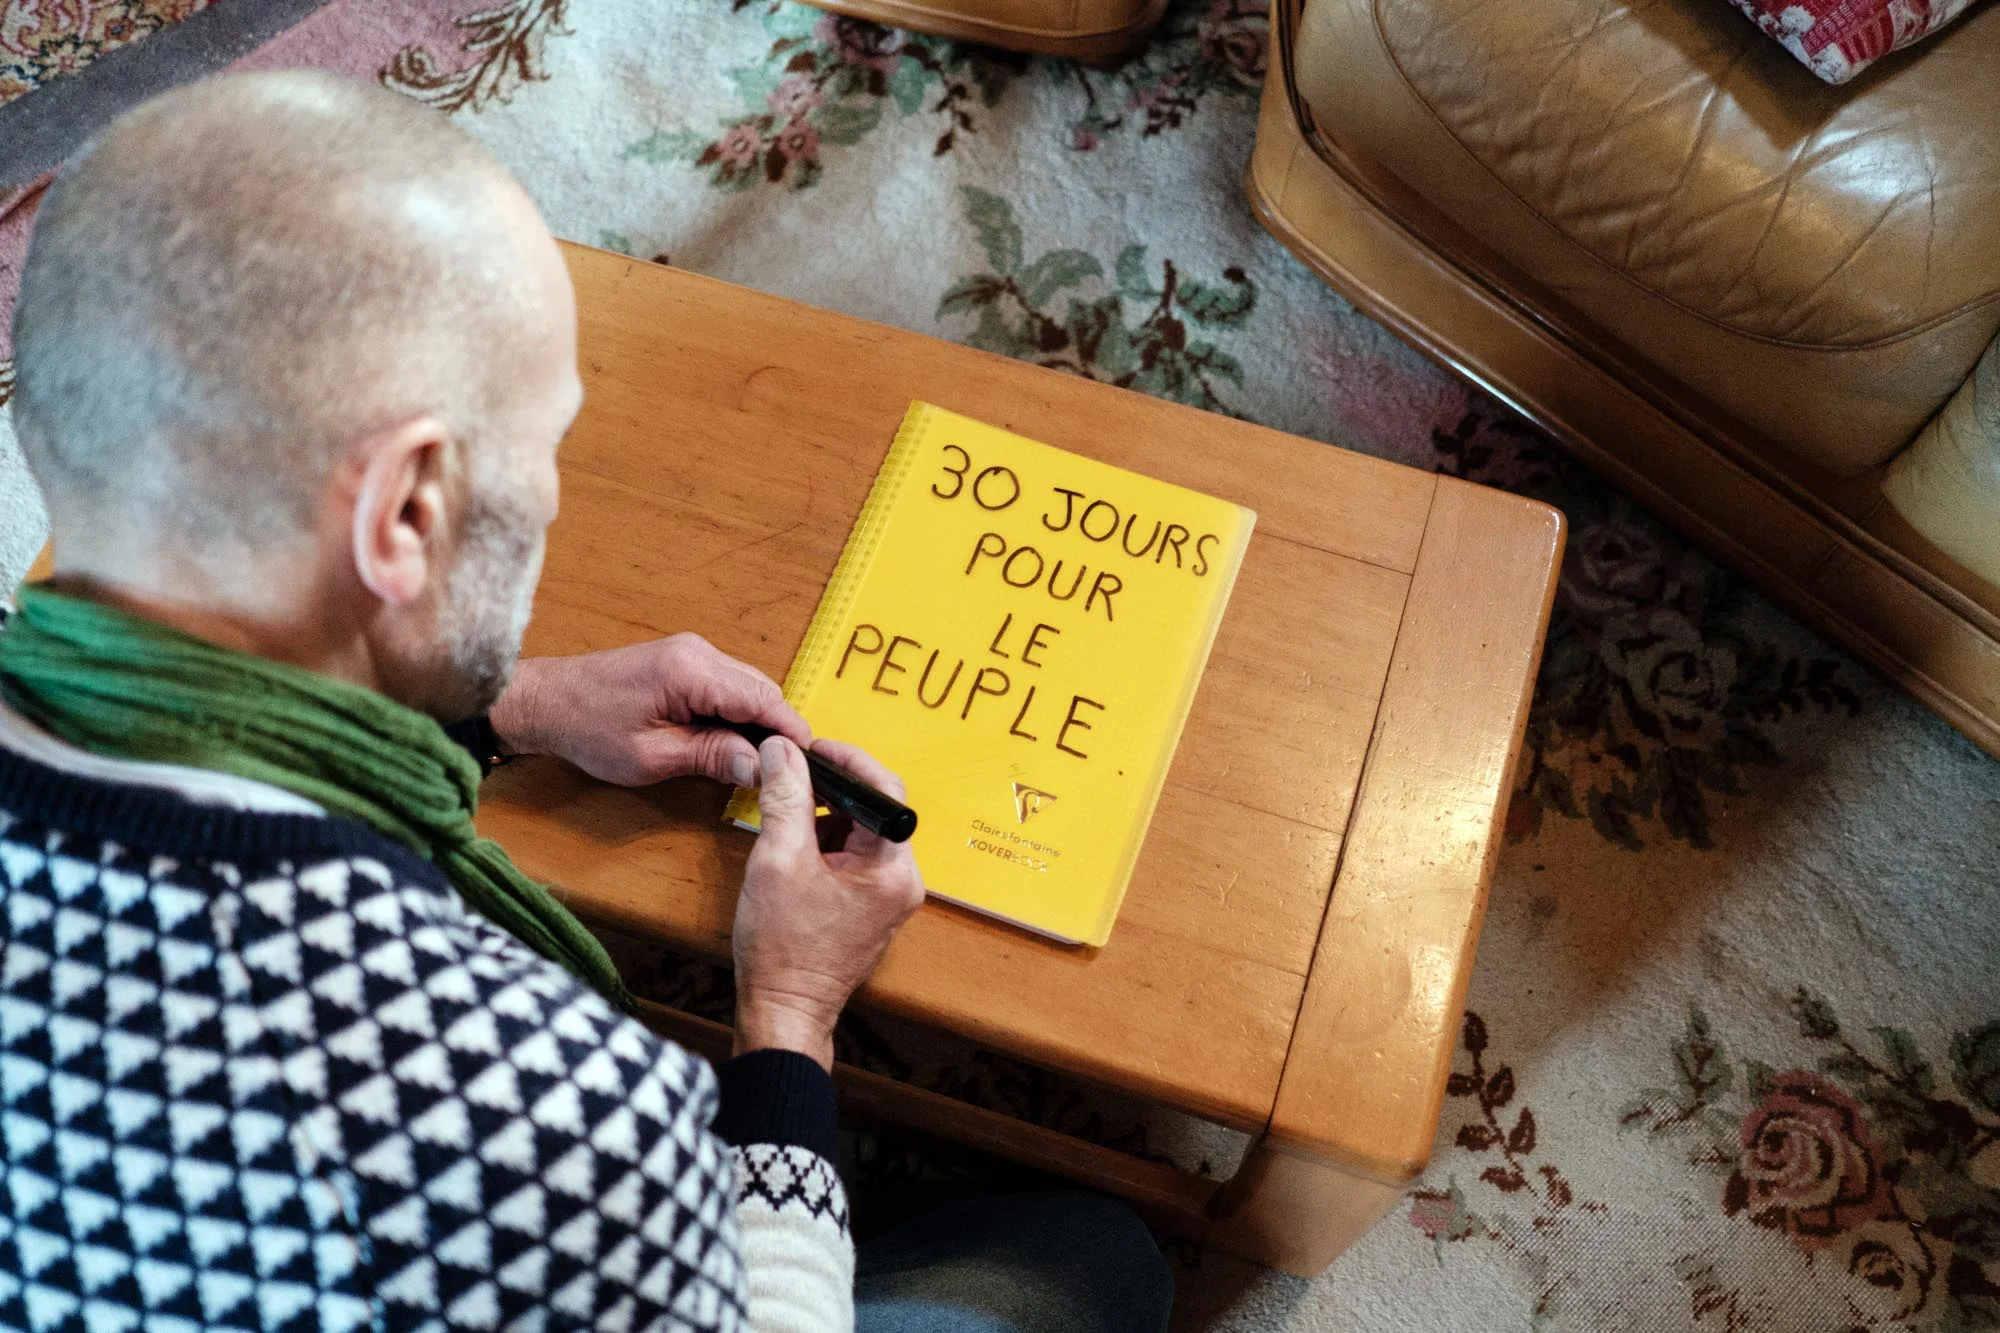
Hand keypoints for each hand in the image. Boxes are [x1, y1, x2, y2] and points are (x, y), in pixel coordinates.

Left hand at [490, 635, 810, 786]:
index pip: (765, 699)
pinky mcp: (684, 661)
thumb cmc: (588, 728)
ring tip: (756, 763)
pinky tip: (731, 742)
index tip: (810, 765)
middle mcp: (699, 652)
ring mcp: (693, 652)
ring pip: (749, 687)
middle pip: (763, 690)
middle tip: (783, 772)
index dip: (791, 733)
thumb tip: (762, 765)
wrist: (546, 701)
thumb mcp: (652, 756)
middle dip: (777, 730)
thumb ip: (712, 756)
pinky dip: (738, 712)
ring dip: (757, 723)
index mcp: (693, 670)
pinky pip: (729, 685)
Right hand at [733, 736, 925, 1069]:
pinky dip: (825, 844)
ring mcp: (888, 896)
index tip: (811, 750)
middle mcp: (901, 881)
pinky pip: (853, 857)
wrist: (783, 1011)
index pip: (885, 789)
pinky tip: (794, 851)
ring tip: (786, 819)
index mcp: (892, 869)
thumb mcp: (778, 859)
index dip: (847, 760)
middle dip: (830, 790)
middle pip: (873, 810)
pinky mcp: (870, 907)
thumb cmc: (783, 948)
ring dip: (824, 817)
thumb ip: (785, 797)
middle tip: (791, 777)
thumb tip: (783, 751)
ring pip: (860, 832)